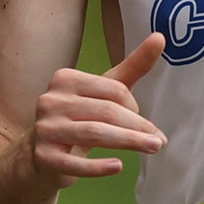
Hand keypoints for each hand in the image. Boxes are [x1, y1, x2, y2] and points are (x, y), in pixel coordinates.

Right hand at [30, 32, 166, 186]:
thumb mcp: (105, 92)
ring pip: (94, 133)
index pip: (113, 90)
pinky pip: (75, 163)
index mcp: (65, 78)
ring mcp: (45, 128)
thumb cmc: (81, 118)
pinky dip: (99, 167)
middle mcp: (51, 100)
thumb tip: (160, 37)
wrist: (43, 154)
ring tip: (153, 149)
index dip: (134, 107)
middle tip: (160, 141)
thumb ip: (133, 66)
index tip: (140, 121)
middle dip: (138, 126)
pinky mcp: (44, 157)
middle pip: (106, 111)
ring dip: (128, 142)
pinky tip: (118, 166)